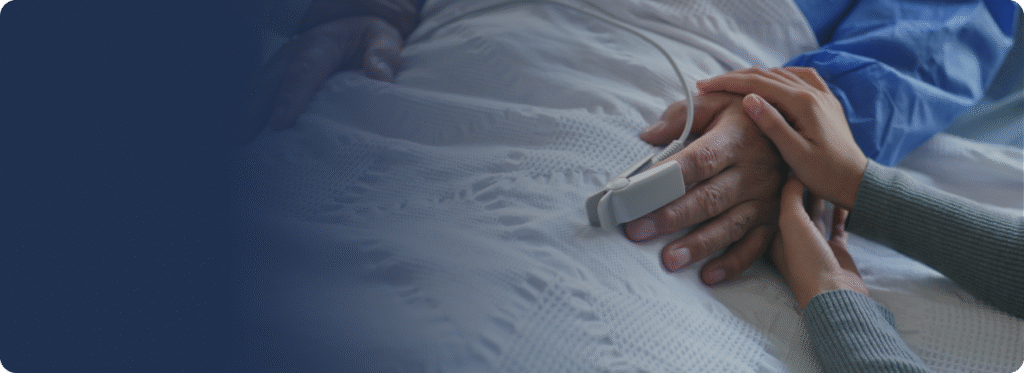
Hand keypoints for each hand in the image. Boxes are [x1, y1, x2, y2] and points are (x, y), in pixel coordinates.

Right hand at [242, 0, 416, 142]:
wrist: (350, 25)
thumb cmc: (367, 36)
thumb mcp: (383, 36)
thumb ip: (384, 53)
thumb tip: (380, 75)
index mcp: (319, 45)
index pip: (302, 71)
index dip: (289, 97)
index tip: (280, 124)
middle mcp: (291, 54)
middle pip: (267, 85)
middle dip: (252, 114)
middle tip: (243, 145)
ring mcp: (278, 67)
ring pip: (254, 93)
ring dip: (243, 120)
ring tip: (238, 151)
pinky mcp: (273, 78)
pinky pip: (255, 99)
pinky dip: (246, 119)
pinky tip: (244, 145)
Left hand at [627, 93, 784, 284]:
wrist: (795, 124)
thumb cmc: (744, 114)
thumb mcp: (717, 100)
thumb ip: (681, 115)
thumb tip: (648, 136)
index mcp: (736, 139)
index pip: (699, 160)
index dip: (668, 177)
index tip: (638, 190)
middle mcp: (753, 172)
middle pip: (709, 198)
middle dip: (671, 216)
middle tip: (638, 230)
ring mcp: (766, 198)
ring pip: (729, 225)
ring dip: (698, 245)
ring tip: (669, 260)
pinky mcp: (774, 218)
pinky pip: (755, 246)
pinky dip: (733, 263)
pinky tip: (708, 276)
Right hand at [696, 67, 866, 208]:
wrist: (857, 183)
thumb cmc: (826, 175)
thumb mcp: (794, 154)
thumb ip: (772, 124)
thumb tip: (749, 98)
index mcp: (804, 104)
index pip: (758, 84)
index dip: (728, 83)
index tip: (703, 86)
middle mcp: (814, 93)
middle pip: (767, 75)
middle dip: (735, 77)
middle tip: (708, 85)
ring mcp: (822, 96)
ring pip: (781, 74)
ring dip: (754, 76)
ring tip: (730, 84)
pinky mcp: (826, 102)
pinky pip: (800, 78)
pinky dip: (779, 76)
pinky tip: (771, 81)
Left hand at [771, 175, 867, 310]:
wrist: (836, 294)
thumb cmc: (807, 260)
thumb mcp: (791, 222)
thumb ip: (789, 196)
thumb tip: (792, 174)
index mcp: (776, 236)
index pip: (775, 205)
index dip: (781, 186)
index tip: (788, 164)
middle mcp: (793, 241)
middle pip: (796, 208)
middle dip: (802, 188)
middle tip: (811, 166)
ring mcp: (815, 247)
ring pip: (817, 215)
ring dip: (821, 198)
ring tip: (827, 177)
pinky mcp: (836, 251)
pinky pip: (838, 227)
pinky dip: (840, 213)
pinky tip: (843, 199)